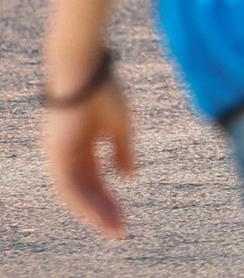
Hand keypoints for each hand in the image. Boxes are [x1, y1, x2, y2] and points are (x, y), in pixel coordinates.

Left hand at [44, 80, 134, 239]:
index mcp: (84, 145)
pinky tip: (97, 213)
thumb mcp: (121, 126)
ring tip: (113, 227)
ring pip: (75, 193)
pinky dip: (81, 201)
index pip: (96, 180)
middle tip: (121, 230)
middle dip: (104, 211)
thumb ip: (123, 152)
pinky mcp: (56, 153)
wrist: (86, 70)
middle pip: (86, 191)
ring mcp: (60, 155)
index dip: (110, 199)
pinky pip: (67, 185)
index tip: (125, 217)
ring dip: (94, 212)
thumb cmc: (104, 90)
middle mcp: (69, 154)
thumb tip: (130, 177)